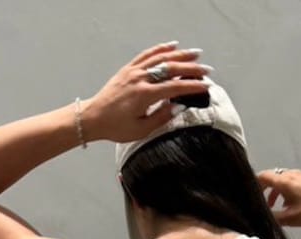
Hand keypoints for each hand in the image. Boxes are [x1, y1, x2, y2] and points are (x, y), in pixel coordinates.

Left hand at [84, 41, 210, 145]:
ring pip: (160, 58)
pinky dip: (161, 49)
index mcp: (144, 95)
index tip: (206, 86)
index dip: (192, 86)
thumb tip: (178, 107)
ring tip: (195, 55)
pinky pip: (147, 54)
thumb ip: (161, 117)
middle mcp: (140, 79)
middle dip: (191, 69)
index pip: (174, 87)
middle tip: (206, 70)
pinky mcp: (128, 69)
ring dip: (180, 55)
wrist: (94, 117)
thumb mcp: (141, 129)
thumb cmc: (116, 127)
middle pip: (170, 69)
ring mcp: (134, 71)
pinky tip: (173, 46)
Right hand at [256, 168, 300, 227]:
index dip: (253, 184)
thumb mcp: (290, 218)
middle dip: (263, 190)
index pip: (262, 177)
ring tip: (273, 207)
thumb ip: (273, 217)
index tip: (249, 194)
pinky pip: (289, 182)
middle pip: (271, 178)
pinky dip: (283, 191)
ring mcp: (300, 176)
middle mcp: (290, 174)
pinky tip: (288, 205)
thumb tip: (261, 216)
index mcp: (284, 181)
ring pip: (281, 181)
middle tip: (259, 203)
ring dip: (274, 192)